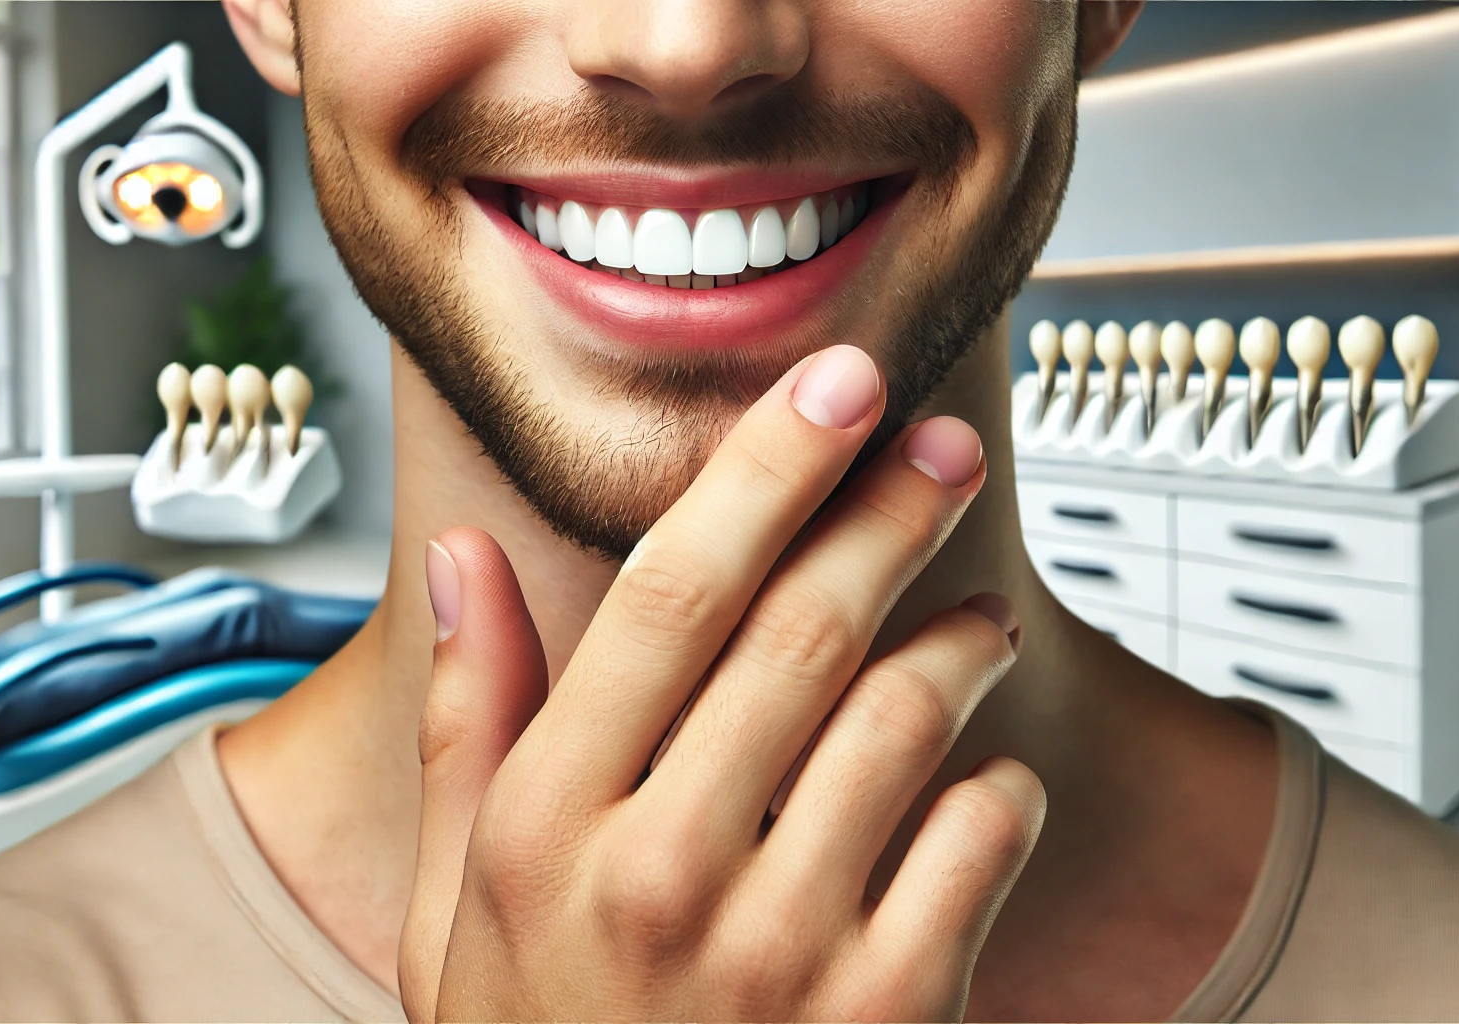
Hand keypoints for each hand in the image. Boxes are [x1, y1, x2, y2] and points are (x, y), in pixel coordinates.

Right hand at [399, 345, 1041, 1021]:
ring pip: (907, 722)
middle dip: (888, 513)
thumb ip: (467, 724)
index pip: (671, 592)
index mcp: (547, 824)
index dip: (767, 468)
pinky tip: (985, 779)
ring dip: (959, 644)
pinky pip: (979, 842)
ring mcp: (779, 952)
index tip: (833, 384)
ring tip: (973, 621)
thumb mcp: (458, 907)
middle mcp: (659, 873)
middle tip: (939, 449)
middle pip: (802, 630)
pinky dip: (1001, 786)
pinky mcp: (886, 1013)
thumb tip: (459, 557)